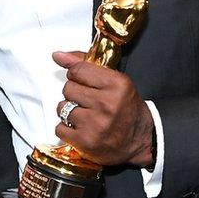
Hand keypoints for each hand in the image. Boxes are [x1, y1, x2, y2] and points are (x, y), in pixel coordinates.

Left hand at [52, 52, 154, 167]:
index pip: (78, 70)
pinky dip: (67, 129)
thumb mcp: (115, 80)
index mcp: (116, 84)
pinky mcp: (85, 142)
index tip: (82, 80)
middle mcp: (106, 103)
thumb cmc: (127, 108)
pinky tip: (81, 128)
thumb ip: (86, 65)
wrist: (140, 140)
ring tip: (85, 115)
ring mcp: (95, 124)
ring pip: (62, 108)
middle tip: (88, 101)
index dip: (76, 75)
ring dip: (69, 111)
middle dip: (74, 93)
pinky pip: (59, 128)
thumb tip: (58, 55)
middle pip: (68, 88)